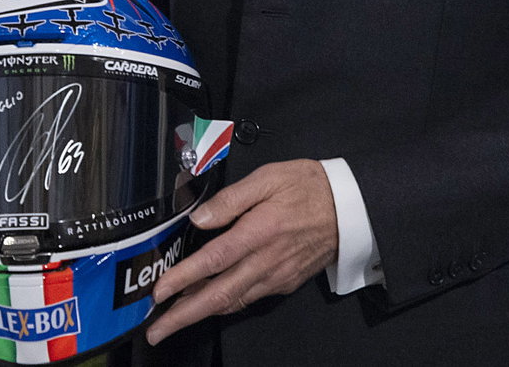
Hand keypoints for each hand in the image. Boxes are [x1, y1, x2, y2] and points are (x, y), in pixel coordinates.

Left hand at [145, 160, 337, 344]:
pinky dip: (225, 305)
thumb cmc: (309, 187)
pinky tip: (210, 303)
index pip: (213, 260)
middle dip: (184, 315)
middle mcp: (266, 261)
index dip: (183, 278)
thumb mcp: (268, 177)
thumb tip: (201, 218)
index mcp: (259, 231)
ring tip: (174, 320)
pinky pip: (249, 299)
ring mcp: (276, 276)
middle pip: (219, 295)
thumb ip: (231, 199)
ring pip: (233, 302)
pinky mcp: (285, 282)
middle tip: (157, 330)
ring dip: (201, 314)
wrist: (351, 208)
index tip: (159, 292)